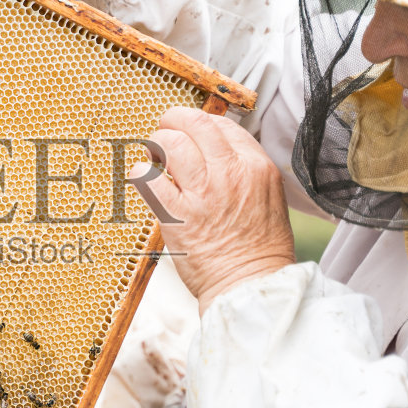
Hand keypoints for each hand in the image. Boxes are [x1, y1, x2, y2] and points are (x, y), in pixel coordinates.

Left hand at [135, 107, 296, 315]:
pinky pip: (147, 178)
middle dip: (173, 122)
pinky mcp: (176, 216)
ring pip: (169, 143)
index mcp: (256, 165)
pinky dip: (139, 175)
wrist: (251, 284)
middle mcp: (230, 172)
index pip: (221, 124)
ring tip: (155, 161)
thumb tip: (213, 148)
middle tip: (165, 136)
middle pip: (194, 122)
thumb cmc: (259, 247)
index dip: (199, 125)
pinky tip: (144, 182)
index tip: (190, 137)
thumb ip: (243, 168)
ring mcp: (203, 193)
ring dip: (155, 146)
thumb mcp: (268, 195)